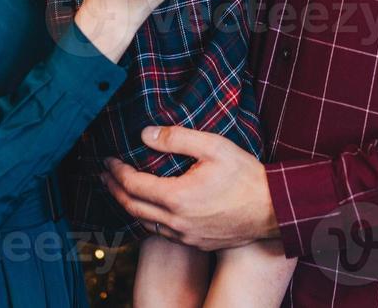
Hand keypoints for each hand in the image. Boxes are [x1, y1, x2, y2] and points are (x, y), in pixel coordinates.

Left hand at [101, 125, 279, 251]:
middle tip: (103, 176)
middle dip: (114, 190)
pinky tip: (150, 208)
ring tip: (120, 190)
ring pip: (145, 224)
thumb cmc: (245, 176)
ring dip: (128, 206)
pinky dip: (148, 219)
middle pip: (132, 208)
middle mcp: (177, 221)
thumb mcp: (212, 146)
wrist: (273, 209)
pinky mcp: (196, 243)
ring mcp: (186, 236)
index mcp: (177, 197)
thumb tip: (145, 134)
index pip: (133, 185)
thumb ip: (176, 138)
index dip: (116, 172)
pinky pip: (162, 233)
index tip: (108, 160)